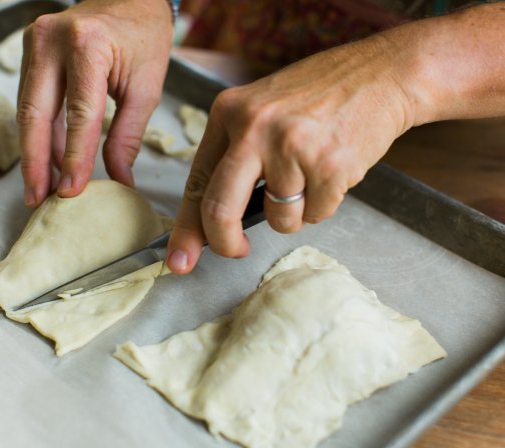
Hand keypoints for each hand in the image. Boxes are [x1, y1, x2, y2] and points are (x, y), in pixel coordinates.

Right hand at [17, 0, 173, 206]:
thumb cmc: (145, 39)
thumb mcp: (146, 89)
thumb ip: (128, 137)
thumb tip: (119, 181)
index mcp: (87, 46)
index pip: (79, 114)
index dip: (74, 158)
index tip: (70, 192)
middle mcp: (51, 40)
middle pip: (36, 114)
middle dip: (35, 162)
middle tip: (36, 199)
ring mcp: (34, 43)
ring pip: (28, 110)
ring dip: (36, 152)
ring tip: (43, 188)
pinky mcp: (30, 51)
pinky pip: (31, 100)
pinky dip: (43, 132)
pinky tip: (52, 161)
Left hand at [165, 34, 415, 273]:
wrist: (381, 74)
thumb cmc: (319, 96)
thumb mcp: (263, 108)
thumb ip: (237, 154)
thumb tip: (217, 218)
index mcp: (229, 113)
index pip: (196, 181)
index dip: (187, 228)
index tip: (181, 259)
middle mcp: (254, 128)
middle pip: (219, 208)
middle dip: (225, 243)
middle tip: (236, 251)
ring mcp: (291, 147)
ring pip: (278, 219)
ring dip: (294, 213)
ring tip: (310, 177)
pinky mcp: (329, 166)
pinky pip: (316, 215)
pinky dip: (324, 204)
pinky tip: (332, 171)